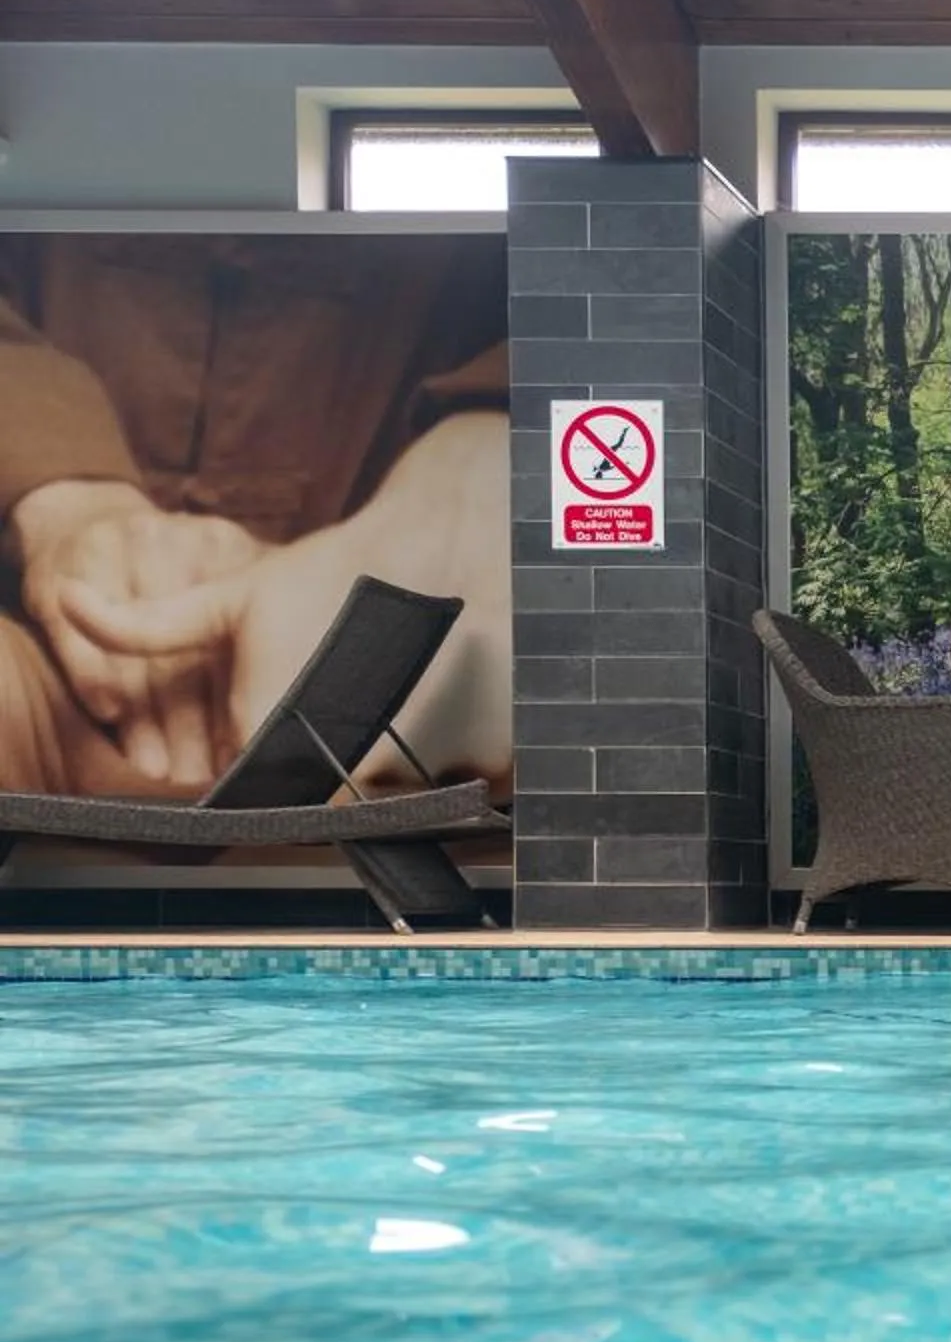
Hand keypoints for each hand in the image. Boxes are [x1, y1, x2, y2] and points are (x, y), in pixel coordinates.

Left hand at [58, 416, 512, 786]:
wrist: (459, 539)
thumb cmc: (344, 571)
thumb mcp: (239, 595)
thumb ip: (148, 627)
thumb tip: (68, 605)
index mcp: (283, 734)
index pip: (263, 800)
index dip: (273, 770)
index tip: (299, 726)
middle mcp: (354, 764)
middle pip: (334, 802)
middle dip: (340, 761)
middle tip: (360, 694)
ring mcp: (428, 768)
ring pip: (400, 796)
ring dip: (401, 760)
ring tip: (407, 689)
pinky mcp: (490, 766)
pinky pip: (461, 784)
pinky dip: (459, 754)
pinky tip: (451, 697)